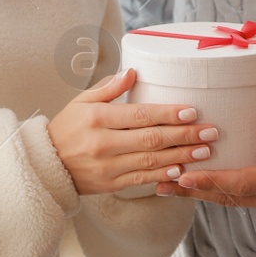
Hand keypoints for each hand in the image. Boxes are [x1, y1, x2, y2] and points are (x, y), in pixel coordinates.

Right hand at [45, 68, 218, 195]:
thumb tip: (133, 71)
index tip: (192, 111)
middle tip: (210, 132)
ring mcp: (107, 167)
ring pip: (150, 162)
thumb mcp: (82, 101)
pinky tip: (181, 171)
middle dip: (184, 136)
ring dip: (181, 157)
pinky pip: (141, 180)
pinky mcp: (110, 184)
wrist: (45, 165)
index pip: (139, 115)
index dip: (167, 114)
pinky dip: (162, 176)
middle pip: (151, 140)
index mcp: (97, 118)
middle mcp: (103, 144)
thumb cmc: (67, 127)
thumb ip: (109, 87)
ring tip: (205, 151)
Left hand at [154, 106, 255, 213]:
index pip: (242, 184)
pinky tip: (204, 174)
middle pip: (230, 196)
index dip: (210, 180)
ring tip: (172, 182)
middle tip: (160, 182)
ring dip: (204, 188)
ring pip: (234, 195)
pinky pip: (246, 189)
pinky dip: (223, 183)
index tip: (182, 176)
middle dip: (195, 190)